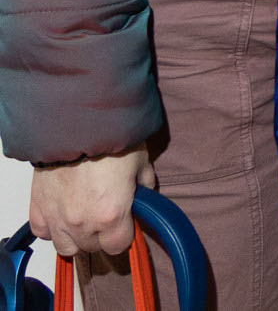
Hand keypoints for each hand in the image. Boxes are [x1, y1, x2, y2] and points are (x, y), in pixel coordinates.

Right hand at [28, 145, 154, 260]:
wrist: (77, 125)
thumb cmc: (112, 141)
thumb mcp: (141, 164)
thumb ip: (144, 188)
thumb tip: (143, 199)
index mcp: (111, 216)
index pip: (118, 246)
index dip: (124, 235)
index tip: (125, 223)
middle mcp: (82, 223)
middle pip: (92, 247)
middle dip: (102, 235)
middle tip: (106, 214)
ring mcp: (56, 218)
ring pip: (66, 247)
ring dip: (76, 237)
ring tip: (84, 217)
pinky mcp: (37, 208)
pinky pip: (43, 232)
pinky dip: (53, 227)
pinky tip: (63, 213)